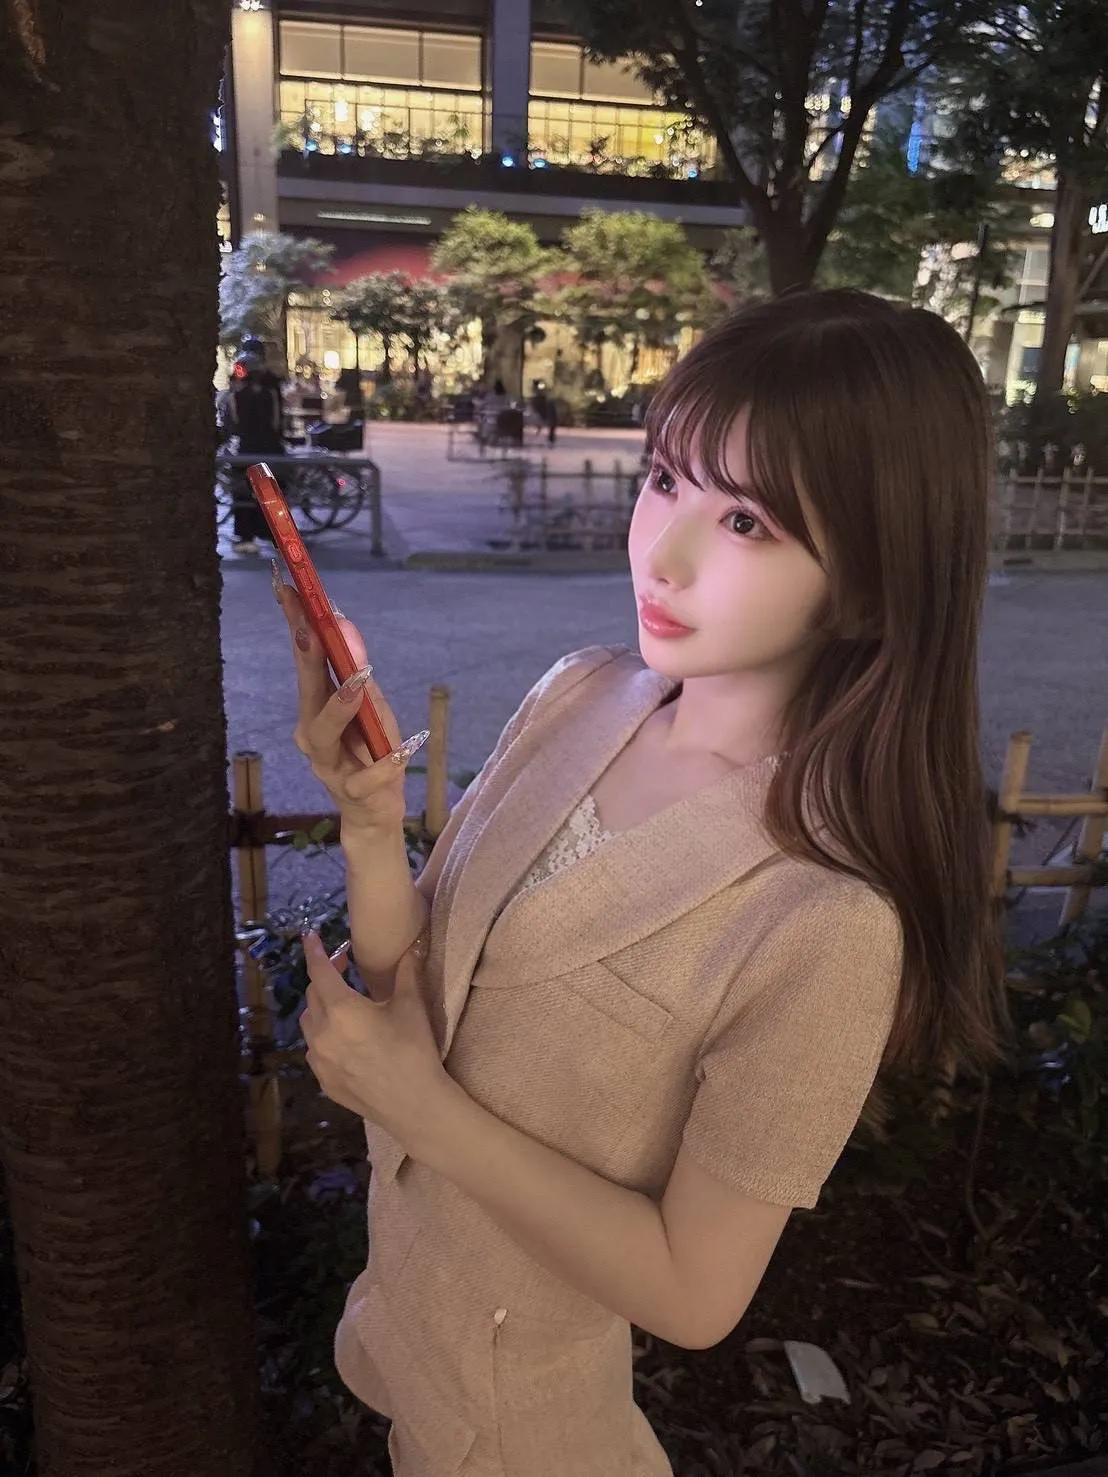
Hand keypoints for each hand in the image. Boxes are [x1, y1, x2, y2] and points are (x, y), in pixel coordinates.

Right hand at [274, 572, 423, 840]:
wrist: (374, 813)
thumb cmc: (371, 754)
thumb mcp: (372, 709)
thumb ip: (358, 673)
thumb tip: (345, 626)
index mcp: (315, 709)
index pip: (304, 662)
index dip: (296, 627)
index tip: (289, 591)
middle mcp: (312, 735)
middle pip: (307, 694)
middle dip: (309, 660)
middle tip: (313, 629)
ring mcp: (329, 766)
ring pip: (324, 735)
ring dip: (339, 708)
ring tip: (356, 684)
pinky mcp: (353, 793)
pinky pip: (367, 777)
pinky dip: (384, 763)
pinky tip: (403, 749)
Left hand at [299, 932, 448, 1152]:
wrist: (414, 1105)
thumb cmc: (413, 1050)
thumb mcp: (411, 1006)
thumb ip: (406, 973)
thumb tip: (411, 948)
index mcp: (341, 1009)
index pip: (319, 972)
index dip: (314, 951)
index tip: (309, 936)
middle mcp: (321, 1033)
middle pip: (313, 996)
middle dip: (324, 978)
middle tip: (344, 970)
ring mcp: (319, 1060)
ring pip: (309, 1024)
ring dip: (321, 1008)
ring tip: (343, 1007)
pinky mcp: (323, 1081)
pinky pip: (315, 1050)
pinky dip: (324, 1037)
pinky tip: (346, 1042)